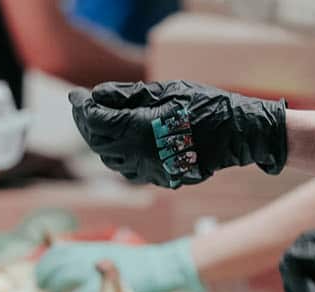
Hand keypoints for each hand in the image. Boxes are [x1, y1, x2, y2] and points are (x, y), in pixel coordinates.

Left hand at [36, 238, 200, 291]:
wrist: (160, 267)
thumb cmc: (136, 266)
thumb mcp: (110, 254)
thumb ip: (89, 258)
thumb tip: (66, 256)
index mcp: (89, 248)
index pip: (54, 253)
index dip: (43, 267)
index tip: (40, 279)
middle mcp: (88, 256)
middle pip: (53, 266)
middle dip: (44, 280)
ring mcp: (96, 271)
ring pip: (61, 279)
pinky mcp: (103, 288)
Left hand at [68, 81, 286, 188]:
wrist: (239, 133)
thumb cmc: (206, 105)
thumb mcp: (165, 91)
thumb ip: (127, 95)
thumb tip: (97, 96)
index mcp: (141, 130)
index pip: (97, 121)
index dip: (82, 107)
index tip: (76, 95)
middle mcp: (142, 156)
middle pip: (98, 142)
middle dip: (86, 123)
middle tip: (82, 106)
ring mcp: (152, 172)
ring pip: (111, 160)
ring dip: (99, 141)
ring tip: (98, 121)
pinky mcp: (162, 179)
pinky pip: (129, 170)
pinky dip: (117, 154)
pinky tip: (119, 141)